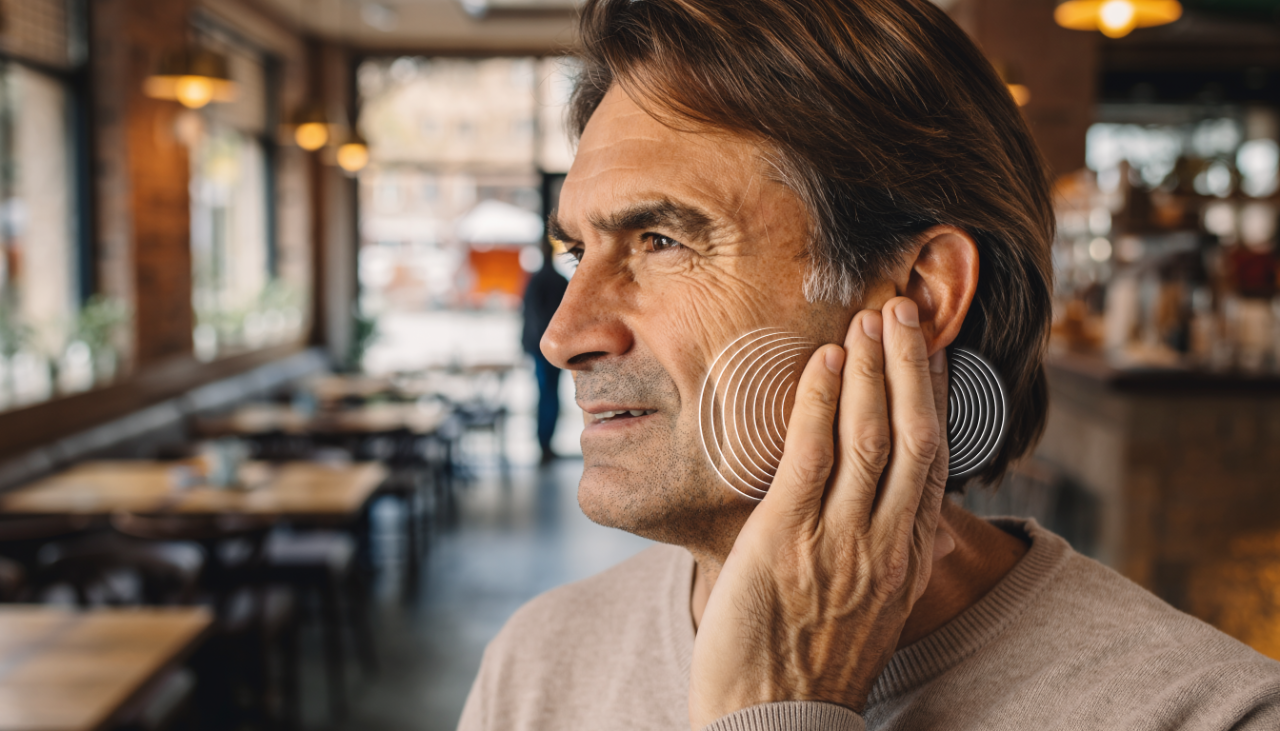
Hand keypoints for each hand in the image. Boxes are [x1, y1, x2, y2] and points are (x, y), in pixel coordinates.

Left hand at [688, 297, 950, 728]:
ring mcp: (838, 541)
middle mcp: (885, 544)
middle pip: (913, 436)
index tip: (931, 352)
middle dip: (910, 366)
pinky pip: (811, 458)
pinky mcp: (785, 540)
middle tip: (904, 308)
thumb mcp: (872, 608)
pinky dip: (818, 403)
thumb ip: (887, 553)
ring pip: (869, 436)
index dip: (933, 398)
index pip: (933, 462)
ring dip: (870, 370)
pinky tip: (823, 362)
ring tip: (869, 319)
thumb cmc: (812, 663)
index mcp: (907, 558)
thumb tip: (906, 514)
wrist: (773, 724)